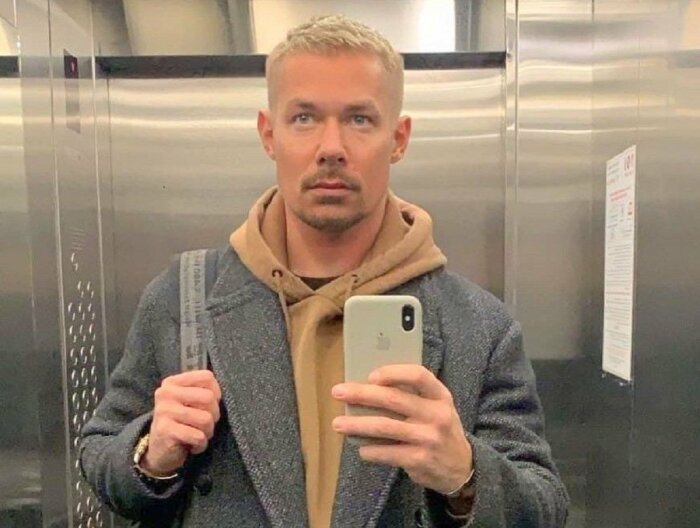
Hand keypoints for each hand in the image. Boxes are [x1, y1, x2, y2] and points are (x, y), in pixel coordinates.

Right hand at [142, 370, 221, 475]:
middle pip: (209, 397)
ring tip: (198, 435)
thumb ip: (203, 391)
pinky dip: (201, 444)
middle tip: (204, 424)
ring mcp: (164, 411)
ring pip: (206, 419)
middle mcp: (166, 393)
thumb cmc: (181, 423)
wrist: (160, 451)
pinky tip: (192, 445)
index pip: (207, 377)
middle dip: (214, 415)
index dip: (216, 393)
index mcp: (173, 382)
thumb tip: (219, 393)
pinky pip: (198, 436)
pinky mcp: (165, 430)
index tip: (208, 406)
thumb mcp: (190, 402)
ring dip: (208, 432)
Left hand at [331, 364, 471, 493]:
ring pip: (384, 427)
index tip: (370, 375)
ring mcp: (428, 438)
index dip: (392, 372)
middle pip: (393, 399)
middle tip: (338, 392)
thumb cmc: (439, 429)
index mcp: (440, 396)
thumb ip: (413, 395)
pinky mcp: (419, 460)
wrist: (463, 467)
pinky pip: (387, 452)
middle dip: (361, 394)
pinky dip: (370, 450)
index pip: (418, 375)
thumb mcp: (437, 407)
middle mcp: (436, 415)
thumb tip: (370, 386)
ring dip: (357, 424)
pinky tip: (361, 448)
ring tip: (339, 423)